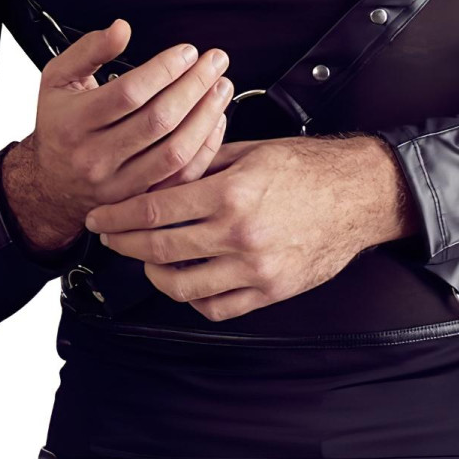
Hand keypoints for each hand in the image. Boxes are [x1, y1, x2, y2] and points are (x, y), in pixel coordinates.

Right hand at [24, 19, 233, 242]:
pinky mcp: (138, 201)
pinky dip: (205, 149)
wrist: (48, 187)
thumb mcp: (58, 79)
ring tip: (221, 87)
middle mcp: (96, 157)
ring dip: (206, 116)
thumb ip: (89, 50)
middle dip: (195, 86)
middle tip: (215, 62)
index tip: (187, 51)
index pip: (129, 93)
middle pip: (158, 120)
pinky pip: (180, 177)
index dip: (165, 69)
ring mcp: (118, 185)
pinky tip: (215, 121)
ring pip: (174, 152)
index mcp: (74, 123)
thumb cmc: (59, 126)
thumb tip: (121, 29)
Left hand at [84, 136, 375, 321]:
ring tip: (147, 259)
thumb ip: (203, 164)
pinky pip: (216, 307)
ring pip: (182, 286)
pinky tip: (186, 280)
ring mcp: (255, 269)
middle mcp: (239, 234)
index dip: (119, 216)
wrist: (358, 195)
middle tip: (109, 237)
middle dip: (124, 244)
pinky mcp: (269, 292)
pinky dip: (192, 298)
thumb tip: (159, 175)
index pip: (156, 210)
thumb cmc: (307, 167)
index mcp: (232, 193)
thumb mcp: (251, 150)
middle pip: (160, 249)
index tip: (100, 217)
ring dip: (154, 273)